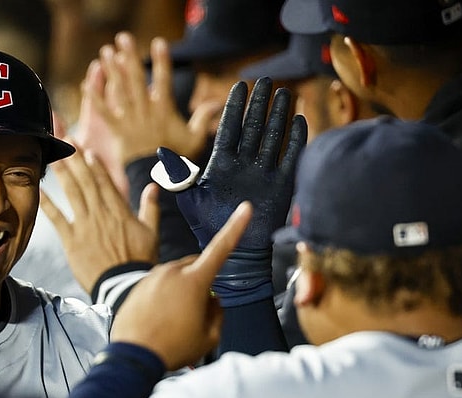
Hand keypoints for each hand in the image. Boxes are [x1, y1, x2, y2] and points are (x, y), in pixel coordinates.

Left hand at [41, 148, 159, 293]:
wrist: (124, 285)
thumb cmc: (140, 261)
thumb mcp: (152, 233)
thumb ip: (151, 208)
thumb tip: (154, 186)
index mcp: (119, 211)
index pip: (105, 182)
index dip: (95, 165)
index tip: (87, 151)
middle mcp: (100, 213)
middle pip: (87, 181)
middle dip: (76, 160)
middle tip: (67, 141)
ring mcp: (85, 225)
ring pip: (72, 193)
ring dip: (63, 173)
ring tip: (55, 157)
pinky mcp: (71, 240)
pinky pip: (57, 218)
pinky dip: (48, 203)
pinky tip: (40, 189)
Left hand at [73, 32, 219, 167]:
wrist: (158, 179)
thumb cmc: (178, 161)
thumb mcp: (195, 139)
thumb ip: (203, 118)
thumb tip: (217, 102)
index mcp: (164, 110)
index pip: (163, 79)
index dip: (161, 60)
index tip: (159, 42)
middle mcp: (145, 111)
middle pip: (136, 78)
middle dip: (130, 56)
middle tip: (124, 37)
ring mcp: (130, 120)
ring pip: (119, 90)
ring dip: (112, 70)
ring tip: (106, 51)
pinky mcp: (118, 131)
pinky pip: (104, 112)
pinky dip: (95, 99)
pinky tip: (87, 84)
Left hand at [110, 202, 252, 369]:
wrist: (131, 355)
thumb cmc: (172, 348)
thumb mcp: (208, 337)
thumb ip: (217, 313)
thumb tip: (212, 299)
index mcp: (194, 281)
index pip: (221, 249)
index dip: (236, 227)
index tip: (246, 208)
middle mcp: (171, 271)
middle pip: (196, 267)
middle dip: (201, 283)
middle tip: (196, 314)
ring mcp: (152, 276)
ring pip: (176, 276)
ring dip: (180, 292)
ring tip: (172, 322)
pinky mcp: (138, 285)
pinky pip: (158, 284)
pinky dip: (163, 297)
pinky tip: (158, 319)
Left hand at [155, 77, 306, 306]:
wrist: (232, 251)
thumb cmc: (208, 226)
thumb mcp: (191, 198)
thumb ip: (180, 176)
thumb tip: (161, 154)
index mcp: (220, 164)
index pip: (228, 129)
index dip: (234, 108)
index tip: (239, 86)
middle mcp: (243, 164)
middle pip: (253, 127)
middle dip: (259, 104)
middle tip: (266, 81)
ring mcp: (262, 172)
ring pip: (272, 137)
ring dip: (279, 116)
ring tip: (285, 93)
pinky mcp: (280, 185)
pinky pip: (289, 158)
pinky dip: (296, 141)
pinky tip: (300, 121)